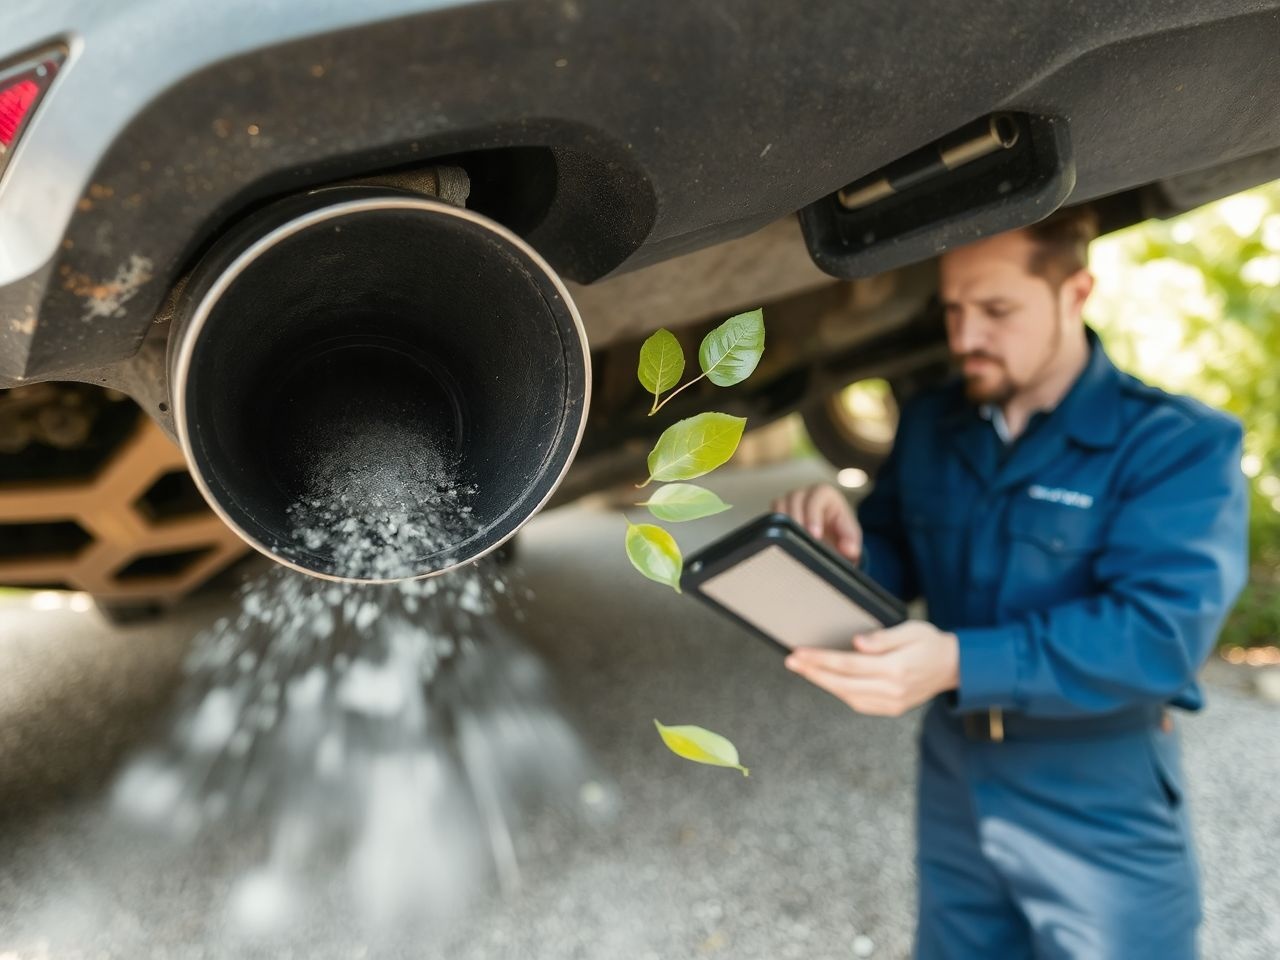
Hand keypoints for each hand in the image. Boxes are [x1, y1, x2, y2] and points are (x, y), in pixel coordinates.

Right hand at [771, 483, 861, 562]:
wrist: (829, 536)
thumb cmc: (839, 531)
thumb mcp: (850, 535)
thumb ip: (852, 541)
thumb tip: (849, 549)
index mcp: (824, 493)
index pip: (816, 498)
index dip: (813, 516)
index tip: (815, 535)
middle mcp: (805, 493)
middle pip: (794, 499)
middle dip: (797, 521)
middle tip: (800, 541)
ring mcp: (788, 500)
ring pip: (779, 505)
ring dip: (784, 524)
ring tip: (791, 541)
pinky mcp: (778, 511)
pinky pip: (771, 515)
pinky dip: (776, 527)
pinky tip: (783, 540)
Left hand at [784, 620, 958, 716]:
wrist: (955, 667)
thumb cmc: (931, 644)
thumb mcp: (911, 630)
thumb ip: (883, 638)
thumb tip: (856, 643)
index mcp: (896, 668)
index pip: (847, 664)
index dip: (820, 659)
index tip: (800, 652)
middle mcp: (892, 690)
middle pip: (842, 683)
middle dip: (813, 672)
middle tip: (792, 662)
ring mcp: (892, 703)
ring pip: (848, 696)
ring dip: (824, 683)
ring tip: (805, 670)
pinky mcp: (892, 709)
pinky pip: (859, 704)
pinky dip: (840, 693)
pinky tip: (829, 682)